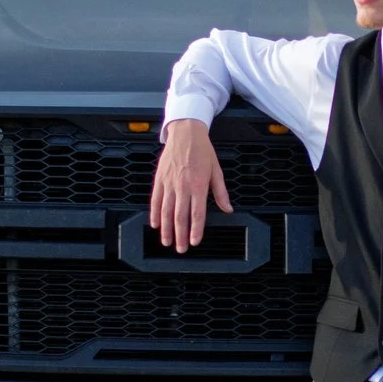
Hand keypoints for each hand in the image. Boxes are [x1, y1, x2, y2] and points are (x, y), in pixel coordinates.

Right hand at [148, 118, 230, 250]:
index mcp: (198, 185)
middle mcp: (182, 186)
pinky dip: (154, 213)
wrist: (185, 132)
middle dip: (180, 235)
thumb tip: (228, 209)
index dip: (196, 230)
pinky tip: (155, 224)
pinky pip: (155, 200)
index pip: (197, 213)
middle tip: (181, 249)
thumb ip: (220, 192)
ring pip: (165, 211)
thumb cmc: (202, 151)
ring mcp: (169, 183)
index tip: (195, 241)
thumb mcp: (216, 170)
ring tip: (167, 241)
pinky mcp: (159, 179)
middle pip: (180, 216)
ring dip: (166, 229)